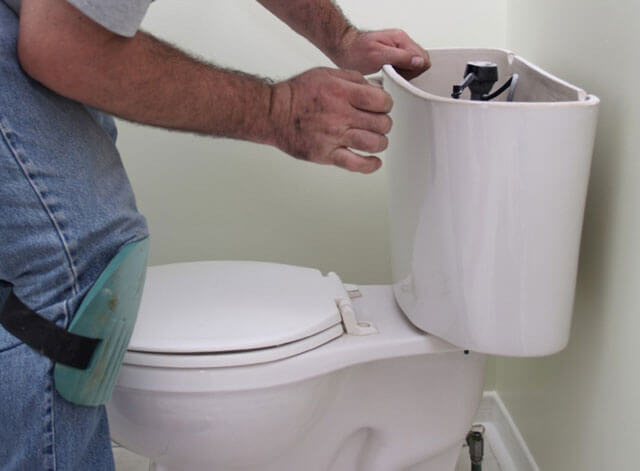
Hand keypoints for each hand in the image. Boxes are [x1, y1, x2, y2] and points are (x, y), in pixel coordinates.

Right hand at [270, 67, 392, 173]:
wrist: (273, 112)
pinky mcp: (326, 154)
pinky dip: (370, 165)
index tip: (382, 106)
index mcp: (341, 92)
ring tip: (376, 140)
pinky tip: (374, 161)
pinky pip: (355, 164)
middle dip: (384, 123)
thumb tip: (377, 89)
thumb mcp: (327, 74)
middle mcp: (339, 115)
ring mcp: (333, 136)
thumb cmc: (298, 93)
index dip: (386, 104)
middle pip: (380, 123)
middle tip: (378, 124)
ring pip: (372, 143)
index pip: (381, 100)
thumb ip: (354, 80)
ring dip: (380, 143)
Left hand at [333, 28, 430, 79]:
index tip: (401, 76)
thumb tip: (419, 61)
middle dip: (410, 73)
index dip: (414, 71)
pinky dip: (399, 73)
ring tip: (390, 74)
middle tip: (394, 75)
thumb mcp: (377, 56)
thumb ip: (400, 57)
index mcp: (401, 39)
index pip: (423, 57)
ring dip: (404, 74)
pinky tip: (389, 74)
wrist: (344, 49)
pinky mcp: (395, 55)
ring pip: (414, 65)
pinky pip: (405, 67)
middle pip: (421, 61)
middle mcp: (402, 42)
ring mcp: (399, 48)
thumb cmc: (355, 51)